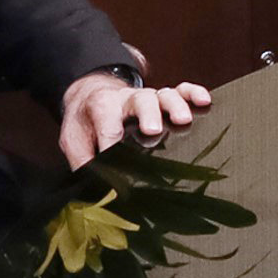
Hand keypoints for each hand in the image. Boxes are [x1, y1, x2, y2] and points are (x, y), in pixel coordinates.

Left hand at [60, 70, 211, 169]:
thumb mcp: (73, 139)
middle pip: (140, 101)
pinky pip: (181, 90)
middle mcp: (127, 100)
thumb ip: (81, 160)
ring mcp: (148, 98)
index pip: (107, 125)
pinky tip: (204, 101)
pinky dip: (193, 93)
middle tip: (153, 130)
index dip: (111, 142)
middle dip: (148, 115)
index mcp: (101, 107)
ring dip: (175, 105)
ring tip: (184, 120)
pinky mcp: (163, 97)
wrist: (92, 95)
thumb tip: (92, 187)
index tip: (114, 160)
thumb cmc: (86, 121)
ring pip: (164, 95)